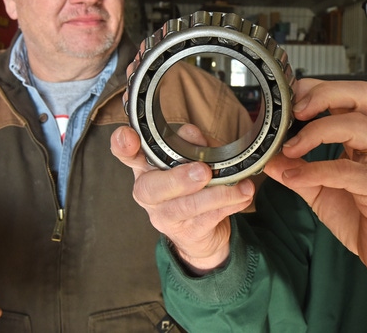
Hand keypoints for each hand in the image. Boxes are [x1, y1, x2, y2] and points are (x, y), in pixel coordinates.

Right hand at [111, 124, 254, 273]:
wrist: (201, 232)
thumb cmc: (193, 186)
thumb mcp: (193, 158)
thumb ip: (192, 144)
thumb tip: (191, 133)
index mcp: (145, 167)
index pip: (125, 154)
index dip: (122, 144)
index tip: (128, 136)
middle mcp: (148, 192)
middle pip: (150, 188)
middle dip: (178, 179)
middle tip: (203, 172)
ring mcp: (164, 216)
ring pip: (185, 207)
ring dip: (216, 195)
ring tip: (240, 187)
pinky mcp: (186, 232)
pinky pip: (208, 219)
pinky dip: (229, 205)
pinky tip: (243, 196)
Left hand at [264, 78, 366, 313]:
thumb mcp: (326, 192)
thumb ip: (300, 173)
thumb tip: (268, 160)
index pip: (351, 93)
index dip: (319, 88)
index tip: (290, 99)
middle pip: (362, 95)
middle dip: (324, 95)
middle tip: (294, 112)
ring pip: (359, 126)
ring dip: (317, 131)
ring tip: (290, 149)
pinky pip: (349, 171)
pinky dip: (316, 170)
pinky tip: (293, 177)